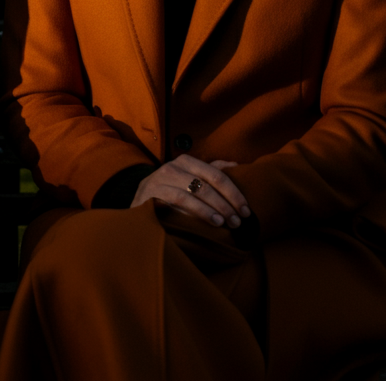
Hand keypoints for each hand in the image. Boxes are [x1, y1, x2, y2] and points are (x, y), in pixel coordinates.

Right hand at [130, 155, 250, 227]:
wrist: (138, 205)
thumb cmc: (169, 192)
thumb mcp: (188, 178)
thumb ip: (209, 171)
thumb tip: (236, 164)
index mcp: (186, 161)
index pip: (217, 174)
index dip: (234, 192)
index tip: (247, 210)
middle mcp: (174, 166)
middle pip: (208, 182)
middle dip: (228, 202)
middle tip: (239, 221)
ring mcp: (162, 178)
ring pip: (196, 191)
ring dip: (216, 208)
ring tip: (228, 223)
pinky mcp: (153, 192)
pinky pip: (180, 200)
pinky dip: (199, 211)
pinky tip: (212, 222)